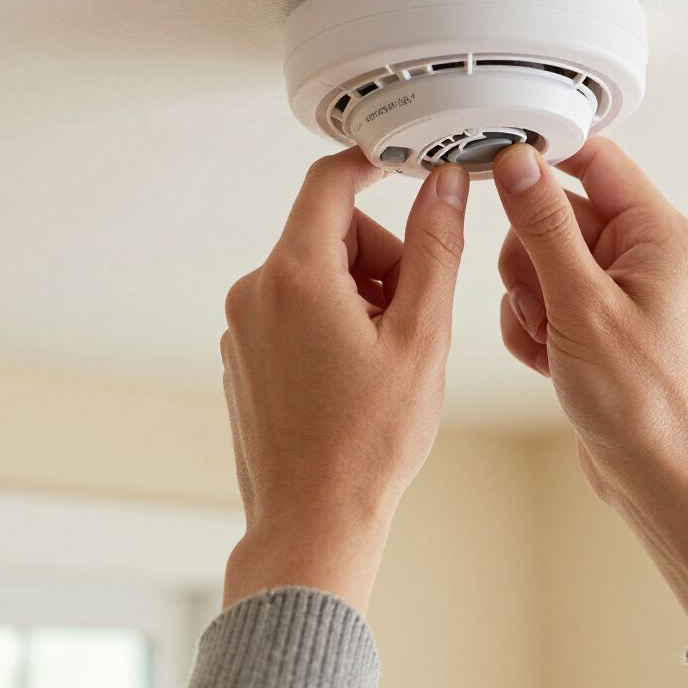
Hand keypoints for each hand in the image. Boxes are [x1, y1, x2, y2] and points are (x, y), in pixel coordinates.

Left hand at [220, 148, 469, 612]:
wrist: (314, 520)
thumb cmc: (369, 441)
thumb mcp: (420, 336)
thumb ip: (434, 250)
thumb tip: (444, 187)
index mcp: (295, 276)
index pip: (330, 183)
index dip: (373, 168)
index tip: (408, 171)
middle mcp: (255, 292)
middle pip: (328, 234)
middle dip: (379, 258)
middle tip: (412, 314)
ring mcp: (243, 326)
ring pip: (314, 274)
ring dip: (359, 294)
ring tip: (385, 356)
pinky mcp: (244, 355)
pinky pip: (293, 309)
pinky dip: (332, 321)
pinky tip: (355, 376)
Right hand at [493, 137, 687, 625]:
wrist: (655, 475)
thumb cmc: (641, 400)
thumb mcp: (581, 303)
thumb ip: (544, 226)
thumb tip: (518, 161)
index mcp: (656, 234)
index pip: (594, 159)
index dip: (542, 161)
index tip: (495, 170)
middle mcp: (640, 254)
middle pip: (554, 213)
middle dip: (530, 259)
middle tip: (544, 302)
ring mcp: (616, 289)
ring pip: (539, 258)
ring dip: (527, 299)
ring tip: (551, 339)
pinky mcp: (594, 320)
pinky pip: (541, 299)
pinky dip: (532, 327)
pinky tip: (549, 359)